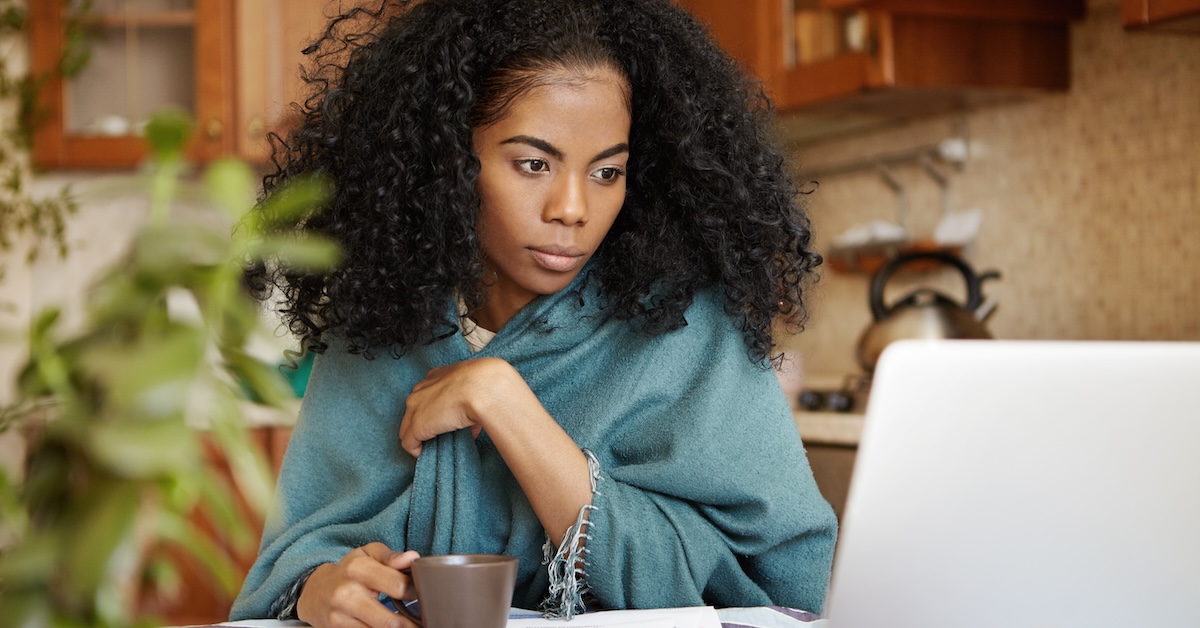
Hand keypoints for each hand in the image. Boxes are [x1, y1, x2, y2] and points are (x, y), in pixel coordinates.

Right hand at [297, 543, 419, 627]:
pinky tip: (392, 627)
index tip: (423, 595)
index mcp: (358, 569)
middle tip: (423, 621)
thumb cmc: (349, 570)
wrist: (315, 591)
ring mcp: (340, 617)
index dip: (416, 593)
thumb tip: (413, 558)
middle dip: (412, 624)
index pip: (399, 586)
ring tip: (411, 625)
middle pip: (391, 621)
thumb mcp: (367, 554)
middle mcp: (347, 594)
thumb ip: (391, 556)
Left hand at [399, 357, 523, 456]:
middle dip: (425, 423)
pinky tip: (427, 454)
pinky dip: (417, 450)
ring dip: (420, 437)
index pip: (427, 394)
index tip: (444, 418)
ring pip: (408, 427)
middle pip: (414, 410)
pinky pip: (409, 443)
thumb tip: (472, 422)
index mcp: (436, 376)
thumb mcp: (476, 387)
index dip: (434, 409)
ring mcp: (415, 407)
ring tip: (433, 446)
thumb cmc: (483, 383)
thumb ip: (469, 401)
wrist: (481, 387)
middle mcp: (421, 389)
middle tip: (438, 435)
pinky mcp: (416, 426)